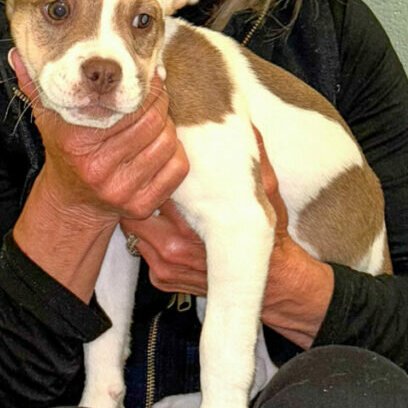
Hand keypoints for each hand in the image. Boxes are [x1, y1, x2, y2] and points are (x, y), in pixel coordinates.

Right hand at [10, 50, 188, 221]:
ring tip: (156, 120)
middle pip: (151, 123)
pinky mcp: (142, 206)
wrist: (72, 202)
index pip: (125, 107)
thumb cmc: (65, 151)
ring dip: (168, 127)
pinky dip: (176, 153)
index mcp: (77, 142)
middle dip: (158, 105)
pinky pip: (177, 169)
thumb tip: (17, 54)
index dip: (143, 89)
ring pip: (167, 143)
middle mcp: (99, 169)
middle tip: (155, 97)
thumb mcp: (48, 117)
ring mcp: (121, 191)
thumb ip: (35, 85)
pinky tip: (161, 146)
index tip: (147, 79)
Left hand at [124, 126, 333, 346]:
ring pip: (133, 230)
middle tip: (151, 181)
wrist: (274, 285)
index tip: (159, 162)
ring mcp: (163, 265)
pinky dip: (150, 240)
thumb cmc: (270, 239)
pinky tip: (167, 231)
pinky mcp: (162, 280)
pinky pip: (142, 252)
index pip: (156, 185)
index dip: (155, 170)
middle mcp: (172, 245)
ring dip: (143, 216)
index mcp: (193, 221)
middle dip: (142, 193)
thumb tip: (248, 123)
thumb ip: (256, 157)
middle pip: (135, 207)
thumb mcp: (268, 192)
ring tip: (159, 205)